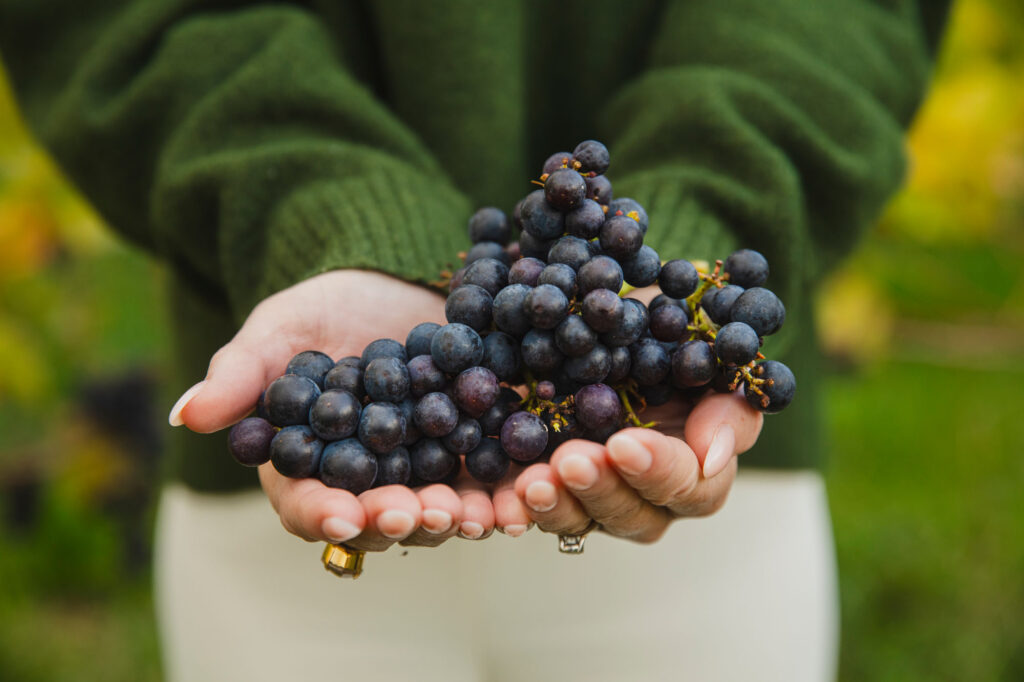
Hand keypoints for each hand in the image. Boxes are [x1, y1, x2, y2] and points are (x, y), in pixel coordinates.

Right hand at [169, 270, 504, 550]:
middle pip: (380, 519)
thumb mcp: (279, 329)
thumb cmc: (324, 308)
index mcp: (311, 465)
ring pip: (438, 508)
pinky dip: (504, 490)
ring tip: (475, 513)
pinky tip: (523, 492)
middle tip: (418, 513)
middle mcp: (369, 480)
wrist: (395, 283)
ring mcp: (424, 469)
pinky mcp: (473, 447)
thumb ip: (242, 373)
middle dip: (399, 521)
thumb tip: (191, 413)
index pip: (309, 504)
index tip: (343, 516)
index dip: (324, 515)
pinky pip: (489, 478)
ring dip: (457, 517)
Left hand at [514, 285, 764, 542]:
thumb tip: (710, 457)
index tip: (624, 443)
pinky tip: (481, 511)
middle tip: (570, 461)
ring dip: (552, 506)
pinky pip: (518, 513)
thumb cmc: (659, 333)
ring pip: (574, 522)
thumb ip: (726, 402)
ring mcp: (585, 497)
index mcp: (690, 466)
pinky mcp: (534, 487)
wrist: (594, 314)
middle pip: (630, 516)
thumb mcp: (701, 353)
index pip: (689, 489)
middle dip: (599, 491)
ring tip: (529, 482)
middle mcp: (640, 494)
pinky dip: (500, 513)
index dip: (659, 471)